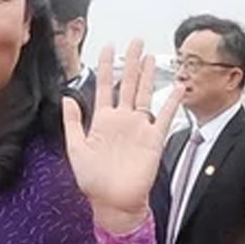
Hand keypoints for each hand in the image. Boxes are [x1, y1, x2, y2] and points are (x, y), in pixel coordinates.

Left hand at [61, 40, 182, 233]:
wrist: (114, 202)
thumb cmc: (93, 180)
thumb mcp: (75, 149)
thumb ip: (72, 123)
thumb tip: (66, 97)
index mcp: (101, 121)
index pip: (103, 86)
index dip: (105, 66)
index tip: (107, 46)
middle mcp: (121, 120)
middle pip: (127, 84)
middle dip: (131, 62)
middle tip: (136, 41)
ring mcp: (138, 127)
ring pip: (145, 94)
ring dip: (148, 75)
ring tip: (151, 56)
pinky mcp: (153, 138)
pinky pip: (164, 116)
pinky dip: (172, 101)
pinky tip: (178, 86)